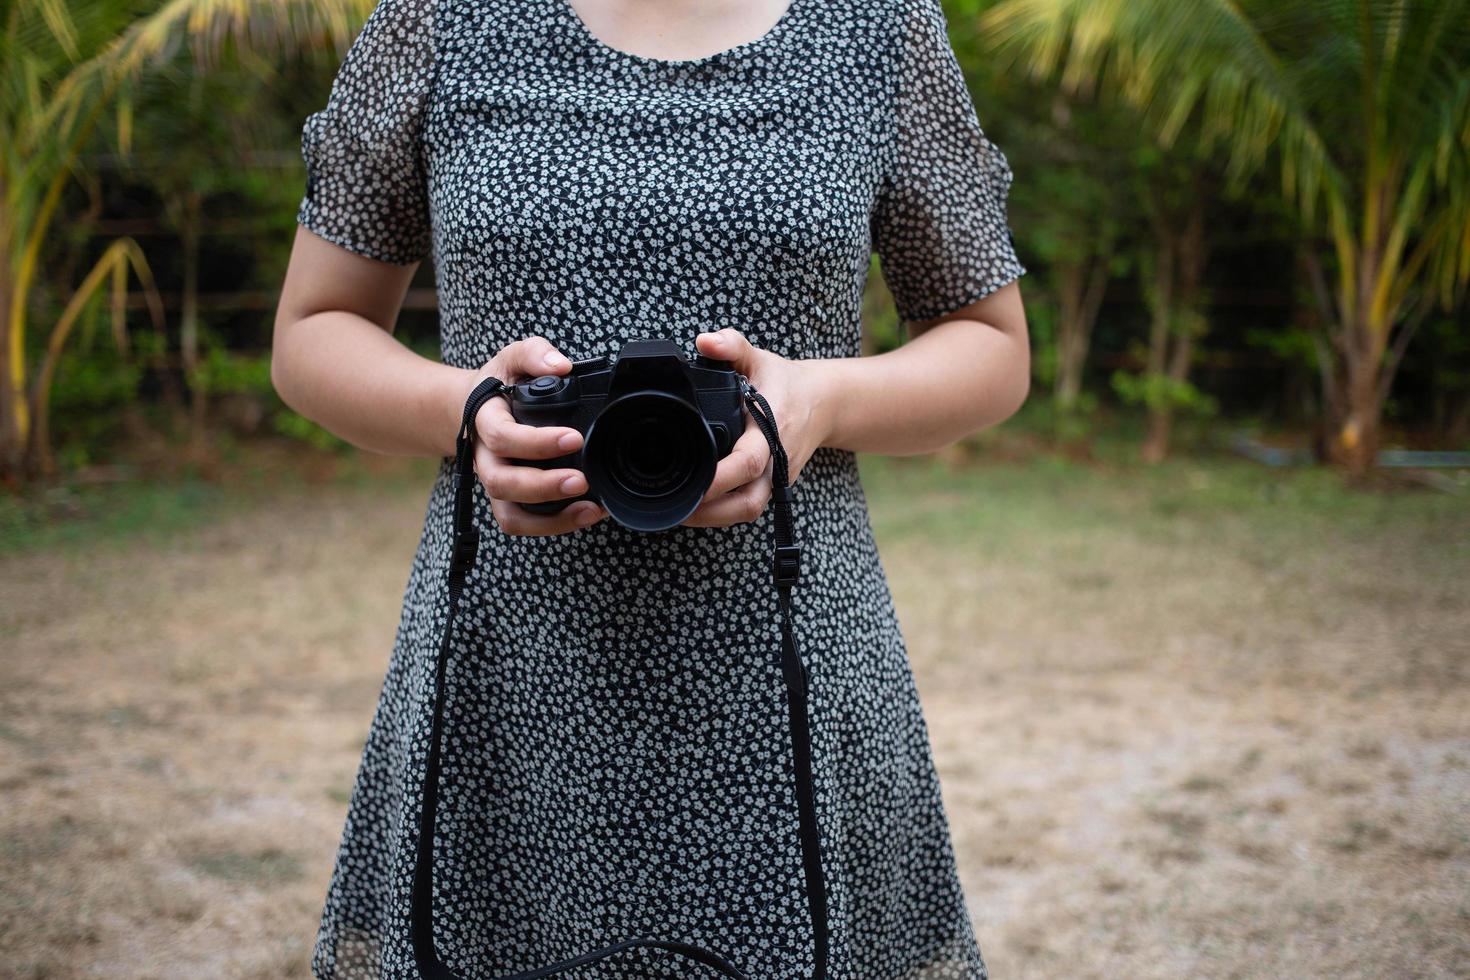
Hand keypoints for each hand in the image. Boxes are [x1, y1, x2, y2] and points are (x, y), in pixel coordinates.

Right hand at [462, 335, 609, 535]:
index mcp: (485, 421)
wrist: (477, 407)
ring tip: (589, 509)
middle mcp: (485, 457)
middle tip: (582, 481)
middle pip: (502, 483)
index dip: (537, 442)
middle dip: (543, 486)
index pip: (502, 437)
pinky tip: (586, 514)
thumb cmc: (501, 383)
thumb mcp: (514, 357)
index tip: (574, 438)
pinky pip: (521, 523)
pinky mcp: (509, 499)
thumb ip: (535, 354)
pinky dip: (552, 526)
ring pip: (509, 514)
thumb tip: (561, 366)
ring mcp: (495, 482)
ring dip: (549, 518)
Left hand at [681, 328, 828, 527]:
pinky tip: (697, 508)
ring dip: (714, 518)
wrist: (822, 402)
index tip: (692, 483)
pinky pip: (748, 507)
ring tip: (678, 512)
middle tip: (674, 507)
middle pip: (748, 503)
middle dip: (710, 512)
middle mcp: (777, 461)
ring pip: (748, 511)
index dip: (720, 478)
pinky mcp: (773, 486)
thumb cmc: (785, 383)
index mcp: (772, 430)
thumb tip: (704, 341)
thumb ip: (732, 346)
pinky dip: (722, 512)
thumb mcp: (758, 359)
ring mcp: (777, 478)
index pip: (748, 462)